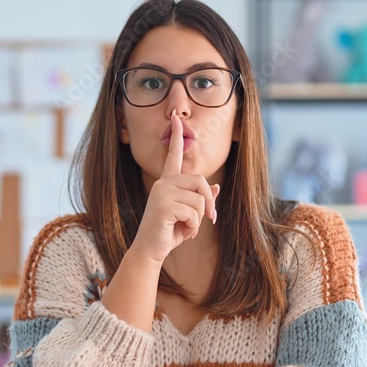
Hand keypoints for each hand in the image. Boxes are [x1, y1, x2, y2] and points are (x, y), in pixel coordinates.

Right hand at [132, 109, 219, 264]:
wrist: (150, 250)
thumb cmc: (168, 232)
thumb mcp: (188, 215)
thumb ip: (200, 200)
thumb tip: (216, 188)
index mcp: (167, 182)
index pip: (173, 154)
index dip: (176, 136)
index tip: (176, 117)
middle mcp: (163, 183)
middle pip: (200, 180)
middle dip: (209, 202)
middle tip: (209, 219)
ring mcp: (162, 193)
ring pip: (199, 200)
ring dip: (200, 219)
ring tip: (189, 229)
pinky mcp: (163, 206)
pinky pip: (193, 212)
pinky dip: (194, 227)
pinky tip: (184, 233)